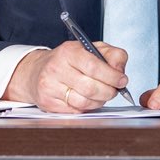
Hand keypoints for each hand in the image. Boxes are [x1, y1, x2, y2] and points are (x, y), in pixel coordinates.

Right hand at [5, 41, 130, 112]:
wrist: (37, 71)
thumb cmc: (68, 60)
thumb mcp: (92, 49)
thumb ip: (113, 55)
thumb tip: (120, 71)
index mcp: (69, 52)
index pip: (94, 67)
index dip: (112, 76)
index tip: (122, 80)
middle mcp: (56, 68)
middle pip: (91, 88)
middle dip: (109, 92)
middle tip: (114, 90)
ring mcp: (49, 87)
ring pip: (84, 102)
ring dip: (99, 101)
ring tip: (101, 95)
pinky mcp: (47, 102)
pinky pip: (75, 110)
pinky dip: (87, 107)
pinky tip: (87, 99)